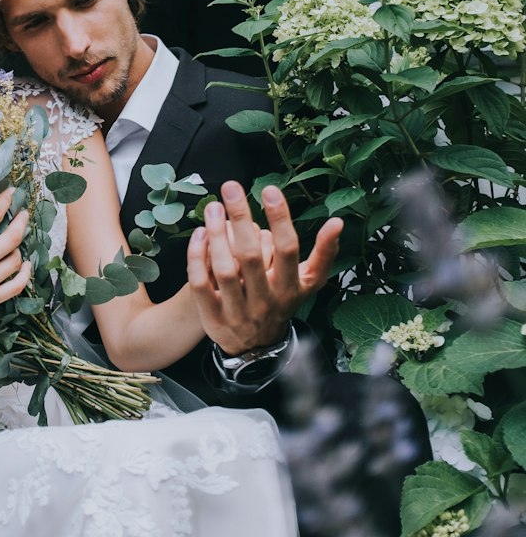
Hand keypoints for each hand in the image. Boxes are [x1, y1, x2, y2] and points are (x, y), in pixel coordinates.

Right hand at [0, 189, 31, 349]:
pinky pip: (17, 285)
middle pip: (12, 236)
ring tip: (15, 240)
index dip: (4, 200)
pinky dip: (24, 273)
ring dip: (19, 246)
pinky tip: (23, 264)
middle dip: (21, 220)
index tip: (11, 191)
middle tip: (23, 213)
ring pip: (16, 259)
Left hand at [186, 181, 341, 354]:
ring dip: (217, 234)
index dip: (279, 219)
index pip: (287, 250)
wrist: (256, 348)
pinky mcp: (213, 316)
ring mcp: (238, 310)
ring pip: (224, 268)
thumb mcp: (307, 284)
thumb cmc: (281, 302)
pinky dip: (198, 256)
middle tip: (231, 187)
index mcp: (289, 288)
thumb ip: (323, 254)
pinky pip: (201, 283)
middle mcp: (265, 300)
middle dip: (241, 217)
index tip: (269, 190)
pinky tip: (199, 232)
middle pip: (251, 255)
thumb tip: (338, 222)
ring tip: (213, 207)